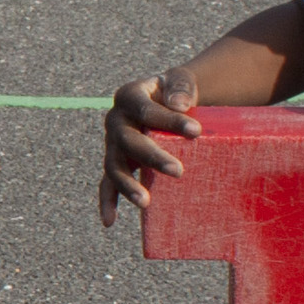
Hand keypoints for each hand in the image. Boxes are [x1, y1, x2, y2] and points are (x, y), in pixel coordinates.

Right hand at [98, 72, 202, 226]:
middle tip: (178, 171)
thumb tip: (180, 106)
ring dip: (127, 185)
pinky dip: (107, 202)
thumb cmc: (175, 92)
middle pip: (128, 141)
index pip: (146, 110)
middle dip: (152, 157)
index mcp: (129, 96)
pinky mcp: (116, 162)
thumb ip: (181, 88)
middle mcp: (115, 120)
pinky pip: (107, 184)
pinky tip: (110, 221)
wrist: (166, 99)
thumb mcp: (180, 81)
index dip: (170, 121)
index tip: (197, 131)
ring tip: (145, 202)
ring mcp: (112, 144)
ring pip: (114, 166)